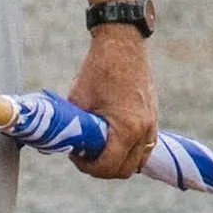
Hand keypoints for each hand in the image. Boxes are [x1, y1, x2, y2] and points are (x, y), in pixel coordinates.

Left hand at [60, 28, 158, 179]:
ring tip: (98, 149)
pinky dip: (130, 151)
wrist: (122, 43)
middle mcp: (144, 130)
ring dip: (118, 162)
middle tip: (84, 156)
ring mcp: (152, 124)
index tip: (75, 157)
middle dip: (103, 169)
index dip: (88, 168)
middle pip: (126, 170)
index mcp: (126, 128)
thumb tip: (60, 143)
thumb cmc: (98, 69)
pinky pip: (145, 147)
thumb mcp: (78, 101)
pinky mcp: (153, 117)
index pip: (109, 166)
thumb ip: (73, 127)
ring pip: (138, 161)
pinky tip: (112, 141)